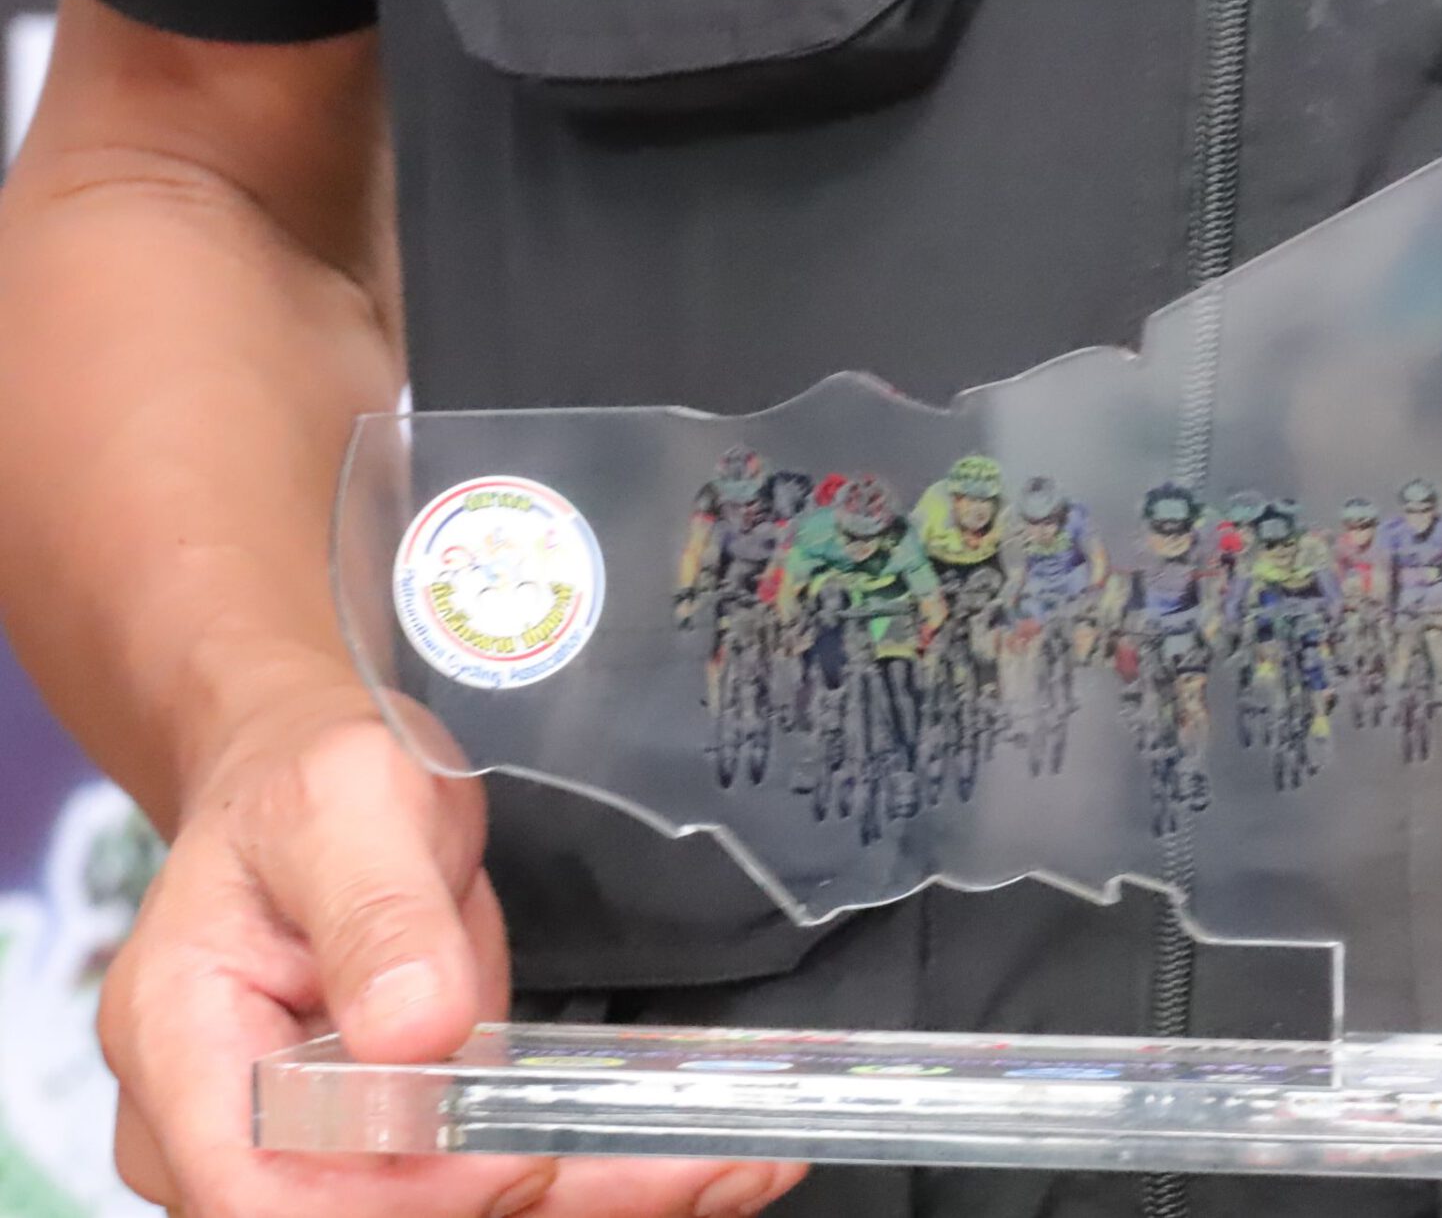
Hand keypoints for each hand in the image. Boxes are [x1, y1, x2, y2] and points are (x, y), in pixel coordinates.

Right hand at [99, 687, 806, 1217]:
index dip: (401, 1199)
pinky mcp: (407, 1142)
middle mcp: (240, 1131)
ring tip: (741, 1165)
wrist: (318, 785)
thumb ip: (373, 911)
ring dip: (605, 1196)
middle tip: (701, 1166)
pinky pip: (499, 1180)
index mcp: (187, 1049)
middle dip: (547, 1199)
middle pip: (384, 1216)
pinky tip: (714, 1156)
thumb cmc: (312, 780)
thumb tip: (414, 1030)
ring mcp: (326, 1148)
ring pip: (462, 1209)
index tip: (526, 1158)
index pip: (268, 1192)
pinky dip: (607, 1174)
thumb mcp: (345, 805)